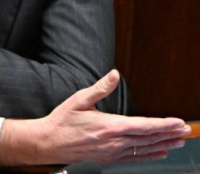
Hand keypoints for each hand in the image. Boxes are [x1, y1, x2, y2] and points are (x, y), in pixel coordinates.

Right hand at [0, 70, 189, 165]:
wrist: (49, 142)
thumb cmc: (62, 121)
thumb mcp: (79, 99)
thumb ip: (100, 88)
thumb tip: (114, 74)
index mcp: (110, 125)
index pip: (144, 125)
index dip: (164, 124)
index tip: (178, 122)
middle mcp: (114, 141)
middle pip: (149, 138)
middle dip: (169, 134)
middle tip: (185, 131)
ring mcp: (112, 152)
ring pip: (145, 149)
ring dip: (164, 145)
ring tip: (179, 141)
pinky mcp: (108, 159)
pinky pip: (134, 159)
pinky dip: (150, 156)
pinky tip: (159, 153)